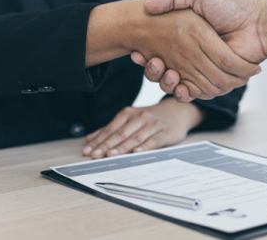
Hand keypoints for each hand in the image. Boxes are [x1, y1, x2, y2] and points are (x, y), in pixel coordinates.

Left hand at [82, 98, 203, 157]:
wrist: (178, 111)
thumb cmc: (151, 117)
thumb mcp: (131, 118)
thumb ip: (111, 128)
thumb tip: (91, 138)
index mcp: (129, 113)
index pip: (111, 128)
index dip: (99, 140)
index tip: (89, 150)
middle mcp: (140, 117)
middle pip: (120, 133)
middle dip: (106, 145)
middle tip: (95, 154)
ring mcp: (153, 124)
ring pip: (135, 137)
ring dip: (122, 147)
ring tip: (111, 155)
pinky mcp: (165, 132)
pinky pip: (153, 141)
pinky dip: (144, 147)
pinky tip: (136, 152)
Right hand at [89, 0, 259, 99]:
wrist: (258, 22)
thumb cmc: (230, 4)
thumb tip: (147, 5)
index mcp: (187, 37)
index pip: (159, 50)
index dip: (146, 55)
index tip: (137, 53)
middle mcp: (193, 54)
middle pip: (165, 71)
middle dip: (153, 71)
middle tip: (151, 63)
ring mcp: (204, 68)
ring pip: (176, 84)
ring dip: (165, 82)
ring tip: (164, 71)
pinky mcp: (215, 80)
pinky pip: (196, 92)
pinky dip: (184, 92)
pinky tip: (178, 85)